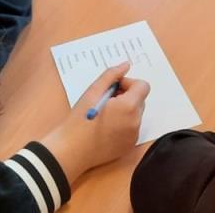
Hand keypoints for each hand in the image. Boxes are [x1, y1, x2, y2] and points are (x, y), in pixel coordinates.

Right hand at [39, 61, 149, 182]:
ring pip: (135, 114)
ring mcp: (134, 136)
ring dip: (124, 110)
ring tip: (104, 115)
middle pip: (139, 100)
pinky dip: (123, 124)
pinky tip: (105, 128)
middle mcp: (136, 122)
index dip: (128, 83)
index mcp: (129, 107)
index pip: (143, 86)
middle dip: (126, 96)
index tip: (113, 89)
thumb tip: (126, 65)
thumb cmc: (79, 119)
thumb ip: (111, 76)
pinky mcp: (128, 146)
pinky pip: (132, 128)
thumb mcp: (92, 92)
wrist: (71, 151)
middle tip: (105, 101)